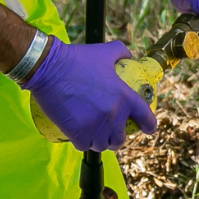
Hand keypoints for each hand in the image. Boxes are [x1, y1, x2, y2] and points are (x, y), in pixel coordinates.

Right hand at [25, 38, 157, 151]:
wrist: (49, 68)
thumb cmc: (77, 59)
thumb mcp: (104, 52)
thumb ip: (120, 52)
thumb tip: (128, 55)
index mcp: (124, 98)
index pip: (145, 118)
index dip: (149, 125)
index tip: (148, 129)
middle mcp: (113, 116)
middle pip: (120, 139)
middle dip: (116, 137)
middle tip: (109, 131)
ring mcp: (95, 127)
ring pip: (101, 145)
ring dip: (98, 141)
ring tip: (93, 134)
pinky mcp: (77, 134)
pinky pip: (84, 146)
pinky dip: (82, 142)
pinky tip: (79, 135)